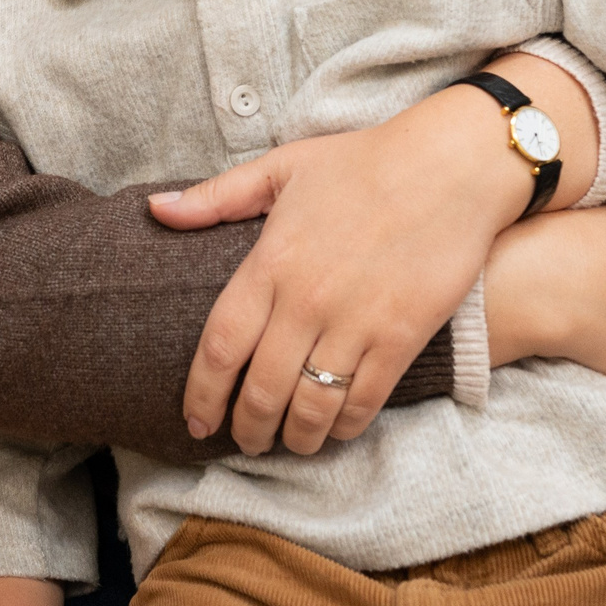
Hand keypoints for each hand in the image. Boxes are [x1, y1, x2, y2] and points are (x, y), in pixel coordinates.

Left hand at [150, 82, 537, 454]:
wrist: (449, 167)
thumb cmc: (363, 162)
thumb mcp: (282, 167)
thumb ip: (216, 197)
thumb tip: (156, 210)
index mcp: (270, 262)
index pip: (220, 346)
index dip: (202, 393)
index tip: (196, 420)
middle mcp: (306, 300)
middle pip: (261, 388)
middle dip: (246, 428)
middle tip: (243, 442)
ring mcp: (355, 322)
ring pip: (311, 405)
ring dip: (295, 437)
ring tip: (288, 443)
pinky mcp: (401, 336)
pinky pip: (364, 399)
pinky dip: (344, 426)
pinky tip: (335, 429)